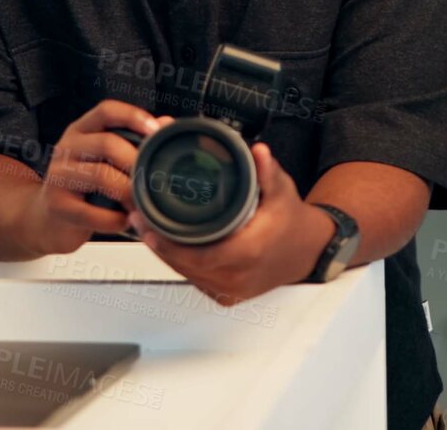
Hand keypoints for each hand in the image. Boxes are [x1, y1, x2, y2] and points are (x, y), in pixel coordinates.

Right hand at [21, 101, 170, 254]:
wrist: (45, 219)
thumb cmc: (84, 188)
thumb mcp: (105, 160)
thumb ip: (133, 142)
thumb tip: (167, 123)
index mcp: (81, 131)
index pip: (106, 111)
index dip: (133, 116)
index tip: (155, 130)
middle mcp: (66, 148)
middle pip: (107, 143)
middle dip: (136, 162)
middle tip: (155, 179)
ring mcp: (58, 176)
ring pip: (100, 175)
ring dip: (129, 191)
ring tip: (142, 204)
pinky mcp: (56, 206)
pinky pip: (92, 212)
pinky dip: (115, 220)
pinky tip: (124, 221)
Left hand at [129, 142, 329, 306]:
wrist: (308, 251)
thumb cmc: (292, 222)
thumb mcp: (281, 191)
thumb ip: (266, 172)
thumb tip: (257, 151)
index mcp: (249, 253)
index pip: (198, 255)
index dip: (168, 243)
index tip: (148, 225)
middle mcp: (239, 277)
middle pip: (186, 265)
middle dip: (159, 243)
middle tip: (138, 219)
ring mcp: (232, 290)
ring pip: (188, 274)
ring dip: (166, 254)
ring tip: (146, 228)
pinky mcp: (228, 295)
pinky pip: (196, 280)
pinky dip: (181, 264)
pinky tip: (166, 246)